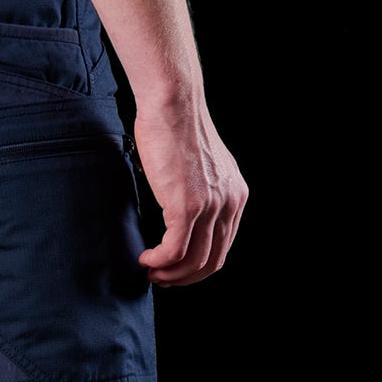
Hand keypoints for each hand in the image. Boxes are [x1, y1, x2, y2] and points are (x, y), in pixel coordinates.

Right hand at [132, 100, 247, 286]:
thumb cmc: (176, 127)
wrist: (173, 103)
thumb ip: (199, 191)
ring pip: (194, 261)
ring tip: (151, 272)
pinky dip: (159, 262)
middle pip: (212, 261)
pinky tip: (146, 260)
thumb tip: (179, 213)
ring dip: (170, 275)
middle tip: (161, 278)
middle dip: (185, 278)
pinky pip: (174, 250)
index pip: (222, 247)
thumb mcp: (199, 166)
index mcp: (235, 195)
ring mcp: (210, 206)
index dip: (198, 266)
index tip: (175, 268)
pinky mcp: (187, 206)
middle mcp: (229, 203)